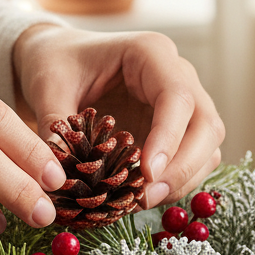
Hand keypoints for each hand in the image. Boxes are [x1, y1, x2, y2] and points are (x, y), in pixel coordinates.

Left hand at [13, 25, 224, 207]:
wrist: (61, 59)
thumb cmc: (56, 63)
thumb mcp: (46, 86)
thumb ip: (54, 125)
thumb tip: (57, 173)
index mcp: (150, 53)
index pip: (178, 96)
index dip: (168, 138)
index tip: (148, 174)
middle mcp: (178, 75)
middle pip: (206, 125)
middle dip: (183, 167)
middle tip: (145, 198)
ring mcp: (185, 104)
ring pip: (208, 147)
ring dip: (182, 180)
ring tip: (140, 202)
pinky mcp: (180, 130)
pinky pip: (195, 161)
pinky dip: (176, 183)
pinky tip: (141, 196)